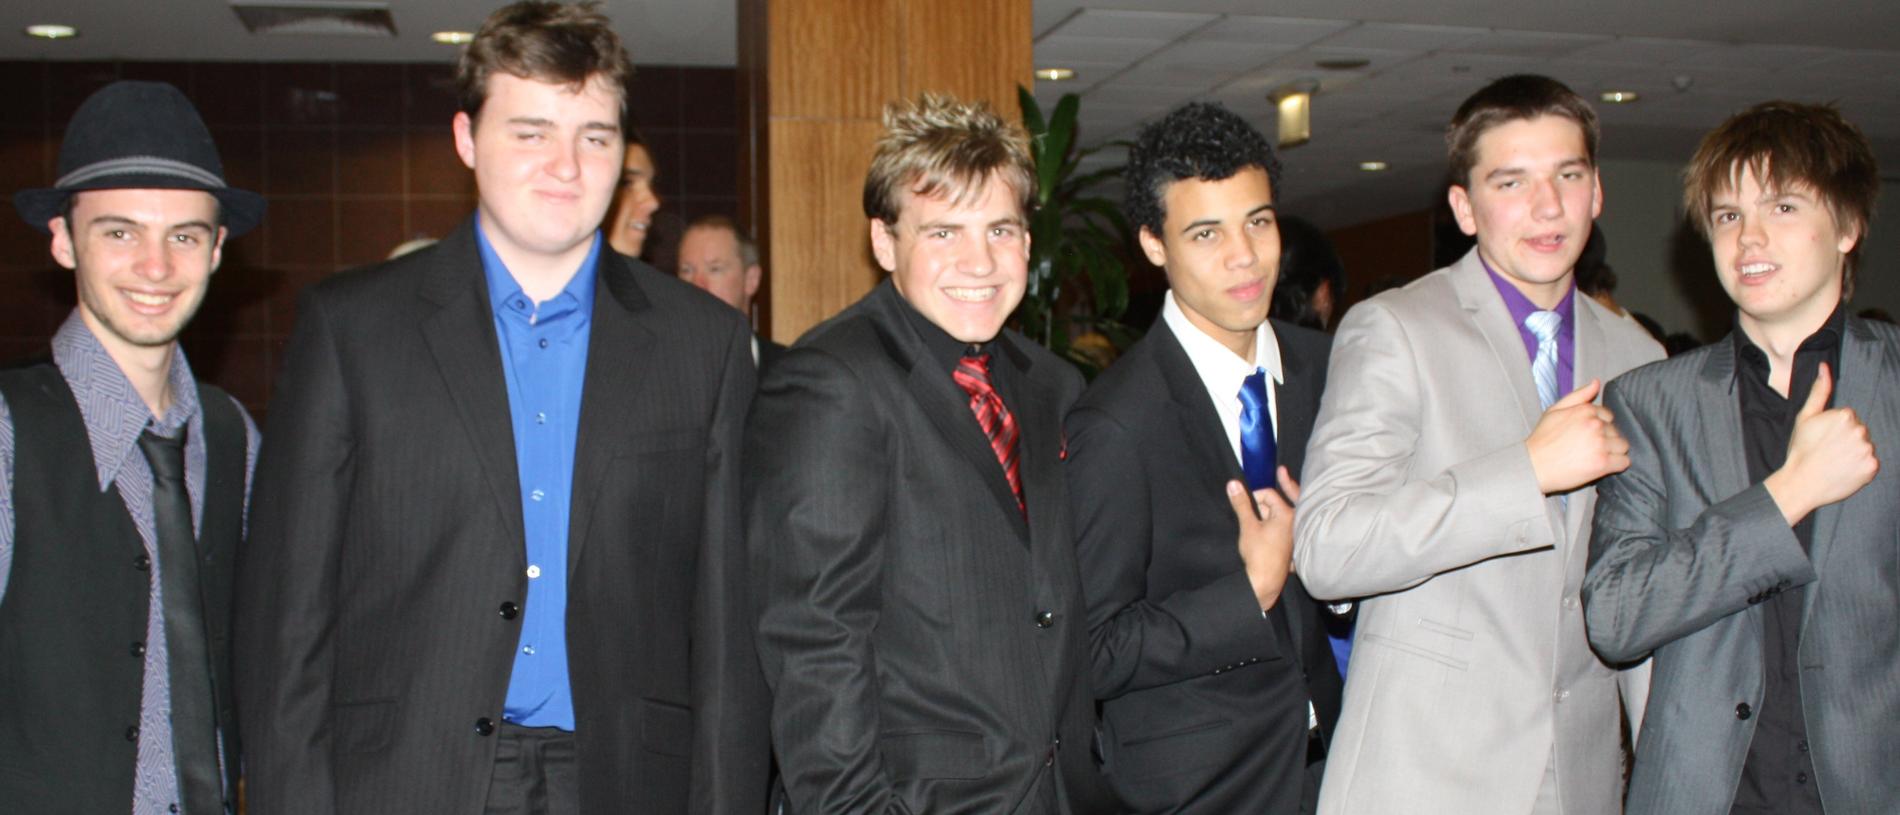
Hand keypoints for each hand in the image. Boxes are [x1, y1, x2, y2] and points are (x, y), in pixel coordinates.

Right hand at [1229, 467, 1300, 610]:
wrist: (1265, 582)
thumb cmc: (1259, 555)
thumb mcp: (1247, 526)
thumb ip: (1241, 503)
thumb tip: (1233, 484)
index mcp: (1287, 514)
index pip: (1269, 494)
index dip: (1253, 496)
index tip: (1242, 503)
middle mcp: (1295, 522)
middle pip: (1280, 501)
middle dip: (1275, 493)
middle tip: (1282, 472)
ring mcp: (1293, 534)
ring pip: (1281, 515)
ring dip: (1271, 511)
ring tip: (1258, 515)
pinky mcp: (1290, 545)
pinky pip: (1285, 527)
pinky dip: (1277, 523)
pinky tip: (1268, 527)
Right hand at [1526, 379, 1629, 493]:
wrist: (1532, 466)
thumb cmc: (1542, 439)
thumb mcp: (1554, 410)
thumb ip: (1578, 395)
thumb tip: (1597, 382)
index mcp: (1586, 410)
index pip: (1608, 416)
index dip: (1599, 427)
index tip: (1587, 436)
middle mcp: (1595, 424)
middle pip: (1616, 431)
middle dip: (1606, 439)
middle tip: (1588, 448)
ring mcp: (1600, 444)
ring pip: (1623, 446)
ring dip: (1613, 452)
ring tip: (1595, 457)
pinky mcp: (1603, 463)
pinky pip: (1624, 462)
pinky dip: (1617, 465)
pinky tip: (1602, 466)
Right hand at [1765, 364, 1877, 524]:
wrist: (1801, 483)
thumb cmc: (1801, 450)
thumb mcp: (1805, 417)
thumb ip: (1819, 391)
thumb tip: (1824, 367)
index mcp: (1844, 416)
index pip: (1848, 418)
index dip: (1834, 429)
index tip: (1823, 439)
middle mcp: (1859, 430)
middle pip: (1859, 431)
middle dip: (1846, 440)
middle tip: (1828, 452)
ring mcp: (1867, 449)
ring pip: (1865, 447)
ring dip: (1854, 454)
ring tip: (1835, 462)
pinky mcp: (1872, 467)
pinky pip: (1870, 464)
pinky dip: (1859, 468)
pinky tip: (1844, 471)